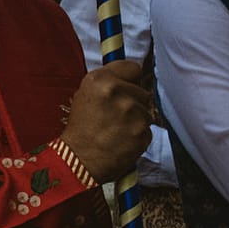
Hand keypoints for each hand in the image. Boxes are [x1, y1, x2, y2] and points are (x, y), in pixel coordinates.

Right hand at [59, 61, 153, 181]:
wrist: (80, 159)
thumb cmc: (81, 129)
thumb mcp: (86, 95)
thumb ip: (108, 82)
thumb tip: (130, 75)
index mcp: (100, 80)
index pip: (133, 67)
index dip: (130, 79)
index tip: (127, 86)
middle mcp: (118, 92)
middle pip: (143, 91)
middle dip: (134, 102)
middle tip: (115, 115)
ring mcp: (132, 112)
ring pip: (147, 111)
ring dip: (137, 119)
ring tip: (117, 128)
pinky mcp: (142, 131)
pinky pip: (148, 129)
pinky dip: (139, 134)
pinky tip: (123, 139)